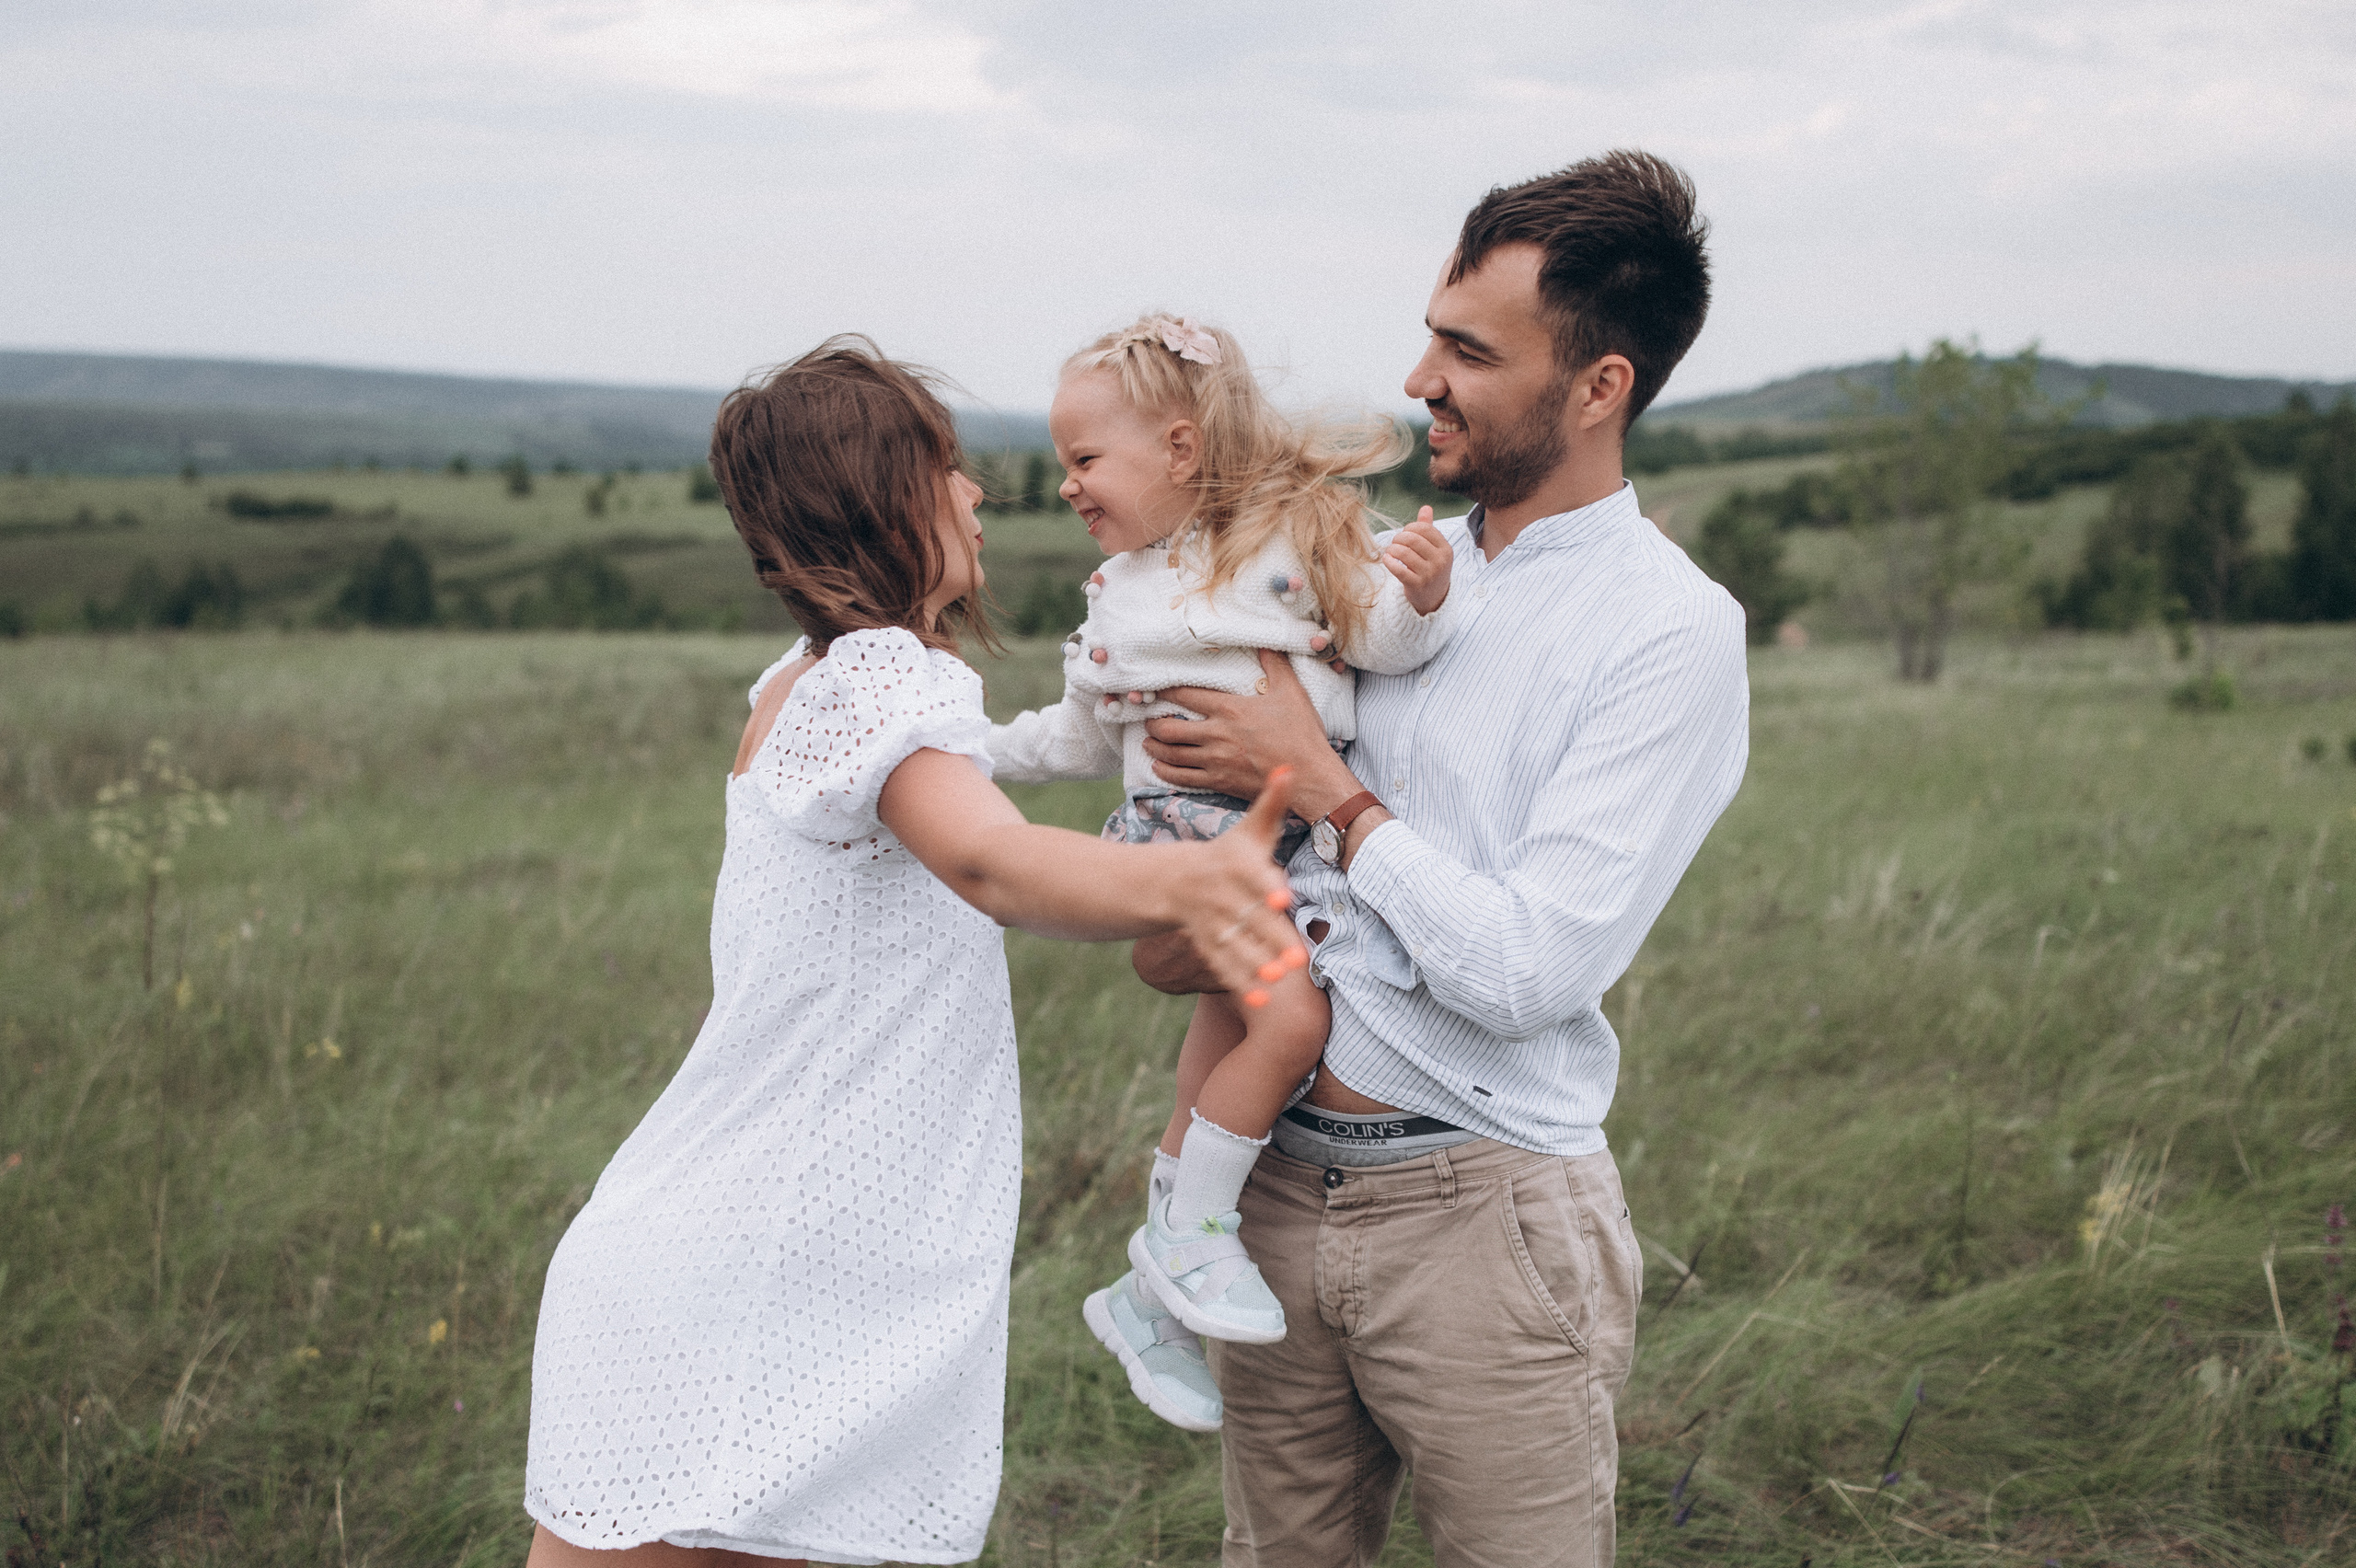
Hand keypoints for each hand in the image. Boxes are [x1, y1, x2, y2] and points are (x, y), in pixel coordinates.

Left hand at [1142, 651, 1362, 818]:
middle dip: (1154, 724)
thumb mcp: (1291, 692)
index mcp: (1229, 709)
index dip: (1166, 691)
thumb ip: (1275, 665)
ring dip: (1155, 748)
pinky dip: (1165, 773)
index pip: (1186, 696)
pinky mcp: (1219, 781)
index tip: (1155, 690)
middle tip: (1149, 721)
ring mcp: (1215, 760)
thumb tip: (1266, 643)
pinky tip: (1158, 769)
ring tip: (1149, 743)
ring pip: (1172, 754)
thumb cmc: (1302, 734)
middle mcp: (1216, 734)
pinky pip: (1183, 778)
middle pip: (1169, 729)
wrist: (1310, 776)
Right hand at [1166, 768, 1308, 1003]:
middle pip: (1250, 918)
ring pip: (1237, 946)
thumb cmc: (1228, 854)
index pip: (1252, 875)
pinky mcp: (1209, 946)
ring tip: (1279, 979)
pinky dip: (1240, 984)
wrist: (1176, 881)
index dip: (1266, 885)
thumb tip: (1289, 766)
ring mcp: (1213, 923)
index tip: (1282, 896)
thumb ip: (1272, 802)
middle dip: (1271, 936)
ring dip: (1256, 964)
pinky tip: (1259, 1002)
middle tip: (1296, 957)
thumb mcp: (1249, 829)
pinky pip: (1224, 966)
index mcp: (1235, 865)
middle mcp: (1222, 896)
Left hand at [1384, 506, 1452, 615]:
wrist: (1433, 598)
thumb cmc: (1431, 568)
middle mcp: (1440, 561)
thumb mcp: (1434, 549)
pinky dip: (1389, 562)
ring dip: (1392, 549)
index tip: (1404, 533)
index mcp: (1445, 549)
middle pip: (1412, 539)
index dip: (1410, 527)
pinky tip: (1387, 560)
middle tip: (1395, 543)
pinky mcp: (1417, 585)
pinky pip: (1398, 569)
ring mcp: (1429, 574)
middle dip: (1398, 538)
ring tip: (1390, 551)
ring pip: (1403, 553)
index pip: (1424, 528)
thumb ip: (1429, 528)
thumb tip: (1426, 507)